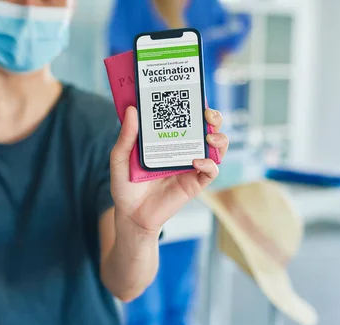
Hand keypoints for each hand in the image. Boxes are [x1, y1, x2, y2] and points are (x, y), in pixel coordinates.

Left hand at [110, 107, 227, 235]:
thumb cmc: (125, 184)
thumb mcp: (120, 158)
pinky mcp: (194, 183)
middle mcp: (182, 149)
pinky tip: (197, 161)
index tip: (193, 95)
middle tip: (208, 114)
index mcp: (167, 138)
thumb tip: (132, 110)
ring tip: (209, 137)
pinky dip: (209, 164)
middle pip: (207, 128)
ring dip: (219, 138)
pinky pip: (211, 171)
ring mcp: (190, 166)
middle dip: (213, 118)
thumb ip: (126, 136)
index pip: (186, 117)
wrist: (130, 214)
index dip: (194, 105)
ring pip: (216, 148)